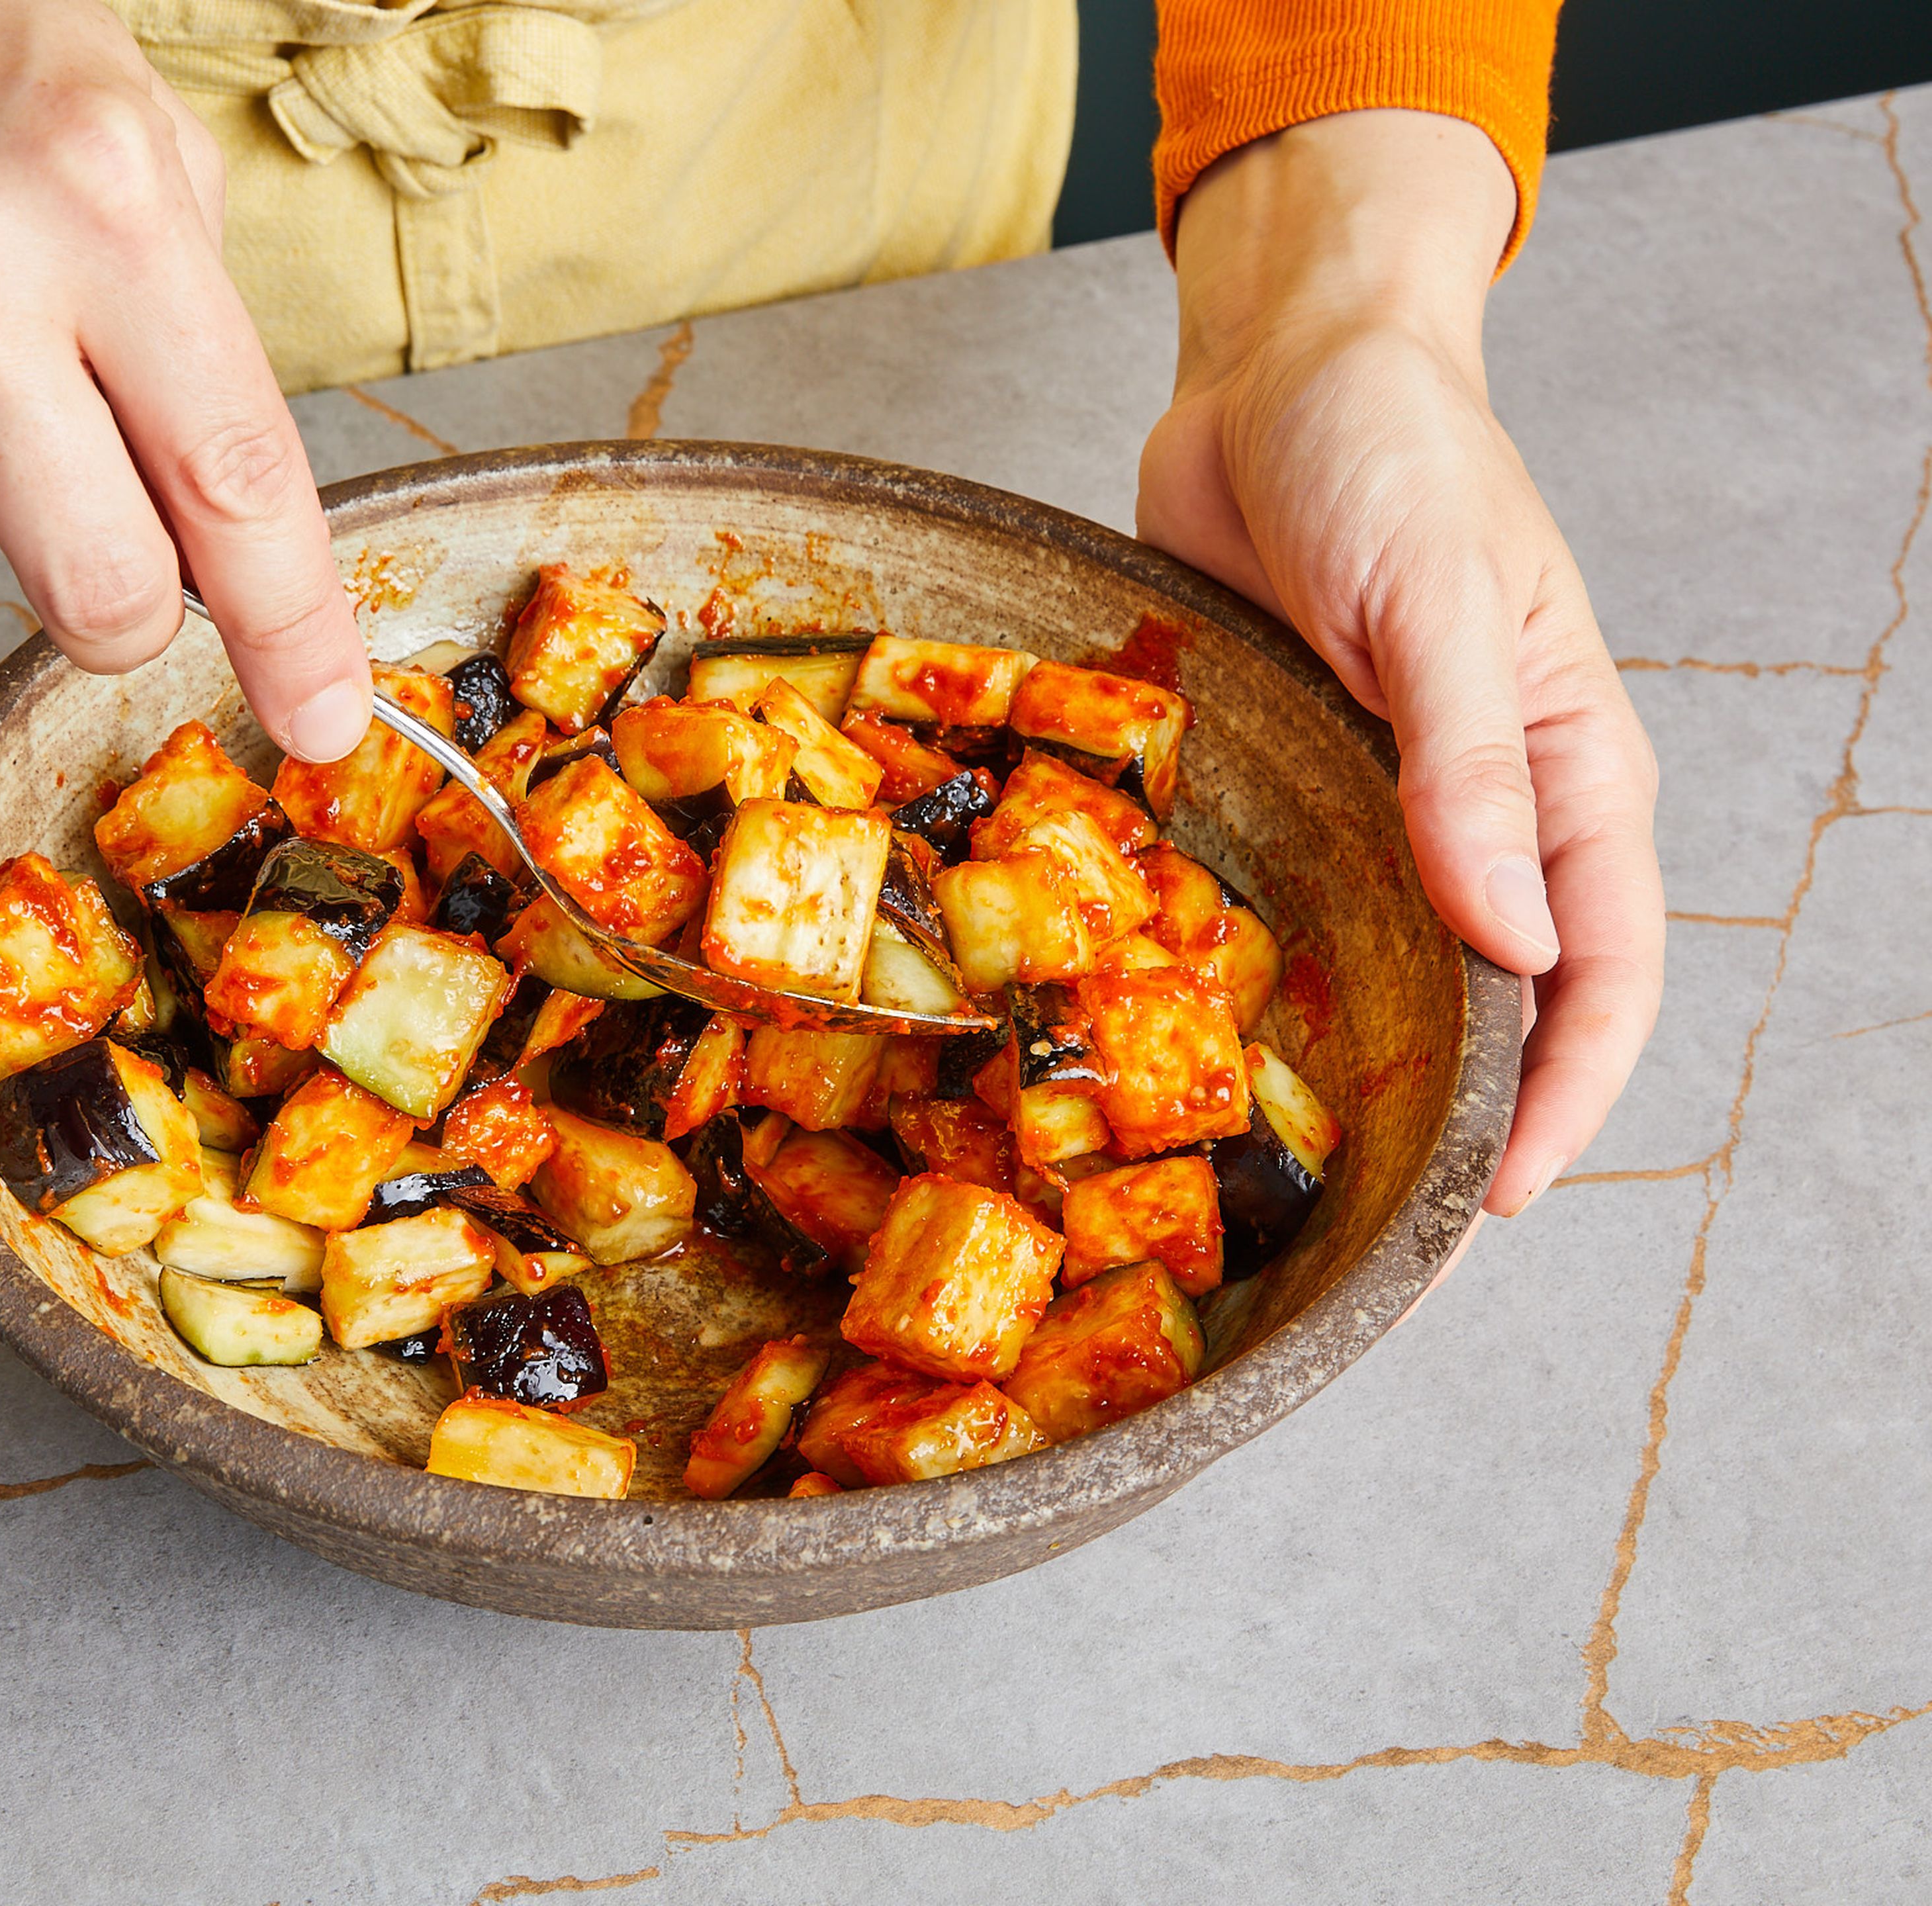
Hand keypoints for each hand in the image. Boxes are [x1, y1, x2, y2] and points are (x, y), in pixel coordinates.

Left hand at [1137, 109, 1662, 1215]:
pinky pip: (1290, 894)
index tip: (1496, 1200)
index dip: (1562, 1097)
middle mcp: (1480, 803)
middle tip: (1374, 1218)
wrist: (1279, 359)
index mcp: (1563, 769)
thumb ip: (1471, 773)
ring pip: (1392, 961)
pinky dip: (1266, 969)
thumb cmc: (1388, 451)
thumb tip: (1515, 950)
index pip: (1599, 971)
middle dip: (1457, 1108)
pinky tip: (1201, 1030)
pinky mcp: (1287, 769)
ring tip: (1287, 1161)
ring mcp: (1379, 794)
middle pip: (1498, 996)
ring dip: (1360, 1055)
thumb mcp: (1440, 606)